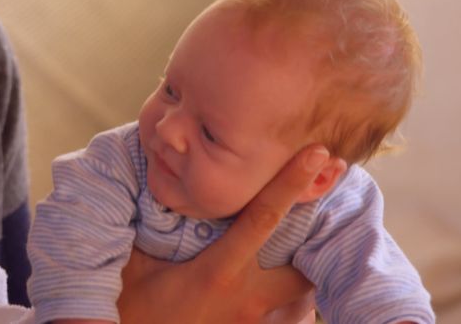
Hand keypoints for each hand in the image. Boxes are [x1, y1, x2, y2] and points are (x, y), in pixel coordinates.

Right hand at [116, 144, 329, 322]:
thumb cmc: (135, 310)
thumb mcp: (136, 263)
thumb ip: (153, 230)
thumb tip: (161, 186)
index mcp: (219, 270)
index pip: (263, 217)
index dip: (291, 182)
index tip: (317, 153)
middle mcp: (247, 298)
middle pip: (306, 266)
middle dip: (320, 244)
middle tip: (326, 222)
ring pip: (305, 300)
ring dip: (307, 279)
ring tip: (304, 260)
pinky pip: (290, 323)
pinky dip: (293, 309)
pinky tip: (283, 300)